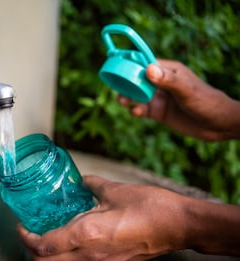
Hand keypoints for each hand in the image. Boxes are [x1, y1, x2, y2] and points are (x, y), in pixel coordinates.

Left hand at [17, 175, 189, 260]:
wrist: (179, 226)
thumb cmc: (150, 207)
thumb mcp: (115, 190)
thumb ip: (92, 184)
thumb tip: (81, 180)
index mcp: (87, 234)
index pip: (44, 246)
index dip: (26, 237)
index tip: (22, 225)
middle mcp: (90, 256)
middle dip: (32, 252)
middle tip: (29, 234)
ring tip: (45, 244)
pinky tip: (70, 251)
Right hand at [118, 59, 239, 140]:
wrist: (218, 124)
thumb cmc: (207, 102)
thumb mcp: (187, 90)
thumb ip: (168, 80)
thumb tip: (148, 69)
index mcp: (168, 70)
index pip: (145, 62)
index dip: (131, 62)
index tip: (117, 64)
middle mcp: (161, 83)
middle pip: (137, 79)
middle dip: (126, 83)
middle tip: (117, 88)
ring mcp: (159, 98)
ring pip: (136, 95)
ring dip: (127, 97)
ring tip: (123, 101)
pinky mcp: (158, 112)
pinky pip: (141, 109)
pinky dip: (135, 110)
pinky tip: (136, 112)